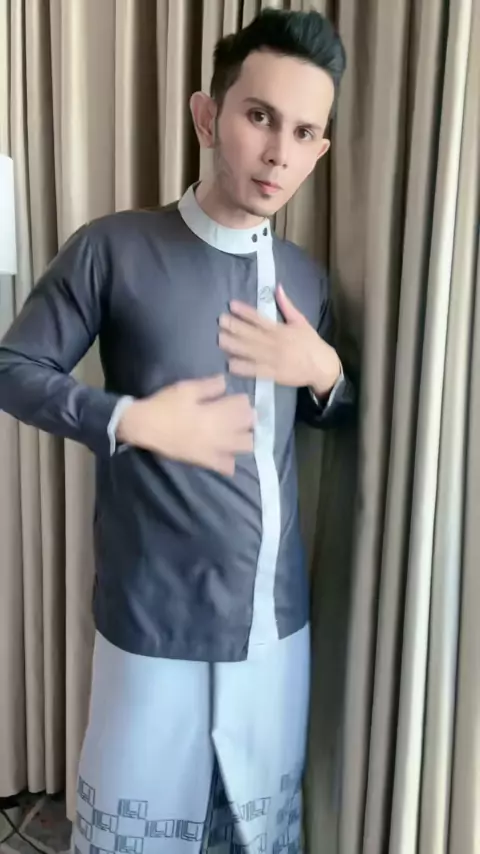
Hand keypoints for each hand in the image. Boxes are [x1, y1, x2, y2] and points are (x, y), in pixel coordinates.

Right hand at [117, 375, 254, 475]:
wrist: (144, 427)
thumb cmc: (165, 405)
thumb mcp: (186, 389)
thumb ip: (208, 386)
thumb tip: (225, 382)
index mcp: (214, 412)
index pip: (242, 406)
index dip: (242, 401)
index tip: (238, 399)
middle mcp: (219, 432)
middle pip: (248, 427)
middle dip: (249, 419)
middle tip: (242, 415)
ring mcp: (213, 449)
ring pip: (244, 447)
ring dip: (245, 438)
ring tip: (239, 433)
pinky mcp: (204, 461)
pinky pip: (226, 466)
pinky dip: (231, 461)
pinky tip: (227, 453)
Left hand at [219, 285, 340, 395]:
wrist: (322, 366)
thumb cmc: (310, 342)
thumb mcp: (301, 321)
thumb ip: (287, 305)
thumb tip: (277, 287)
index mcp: (280, 329)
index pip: (260, 318)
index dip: (245, 312)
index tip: (231, 305)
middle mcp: (274, 343)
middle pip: (251, 334)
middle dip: (234, 327)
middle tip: (220, 321)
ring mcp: (273, 359)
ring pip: (250, 351)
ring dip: (234, 345)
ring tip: (219, 339)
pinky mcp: (272, 374)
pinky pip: (255, 370)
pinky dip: (243, 367)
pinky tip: (230, 364)